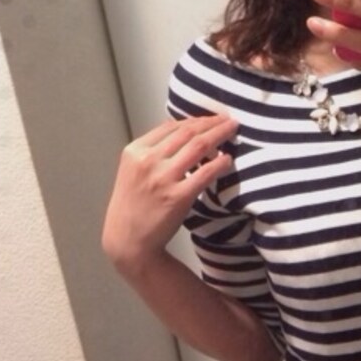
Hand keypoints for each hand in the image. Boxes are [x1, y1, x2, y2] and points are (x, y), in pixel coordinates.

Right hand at [102, 113, 237, 270]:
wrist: (128, 240)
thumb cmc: (133, 207)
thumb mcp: (132, 172)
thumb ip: (152, 153)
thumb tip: (180, 134)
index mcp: (135, 151)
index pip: (170, 127)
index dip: (195, 120)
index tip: (210, 119)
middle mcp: (148, 160)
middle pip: (187, 132)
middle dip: (211, 123)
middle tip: (228, 120)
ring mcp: (163, 178)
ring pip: (198, 146)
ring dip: (219, 135)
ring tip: (233, 130)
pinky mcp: (178, 197)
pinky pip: (206, 173)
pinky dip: (220, 163)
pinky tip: (228, 159)